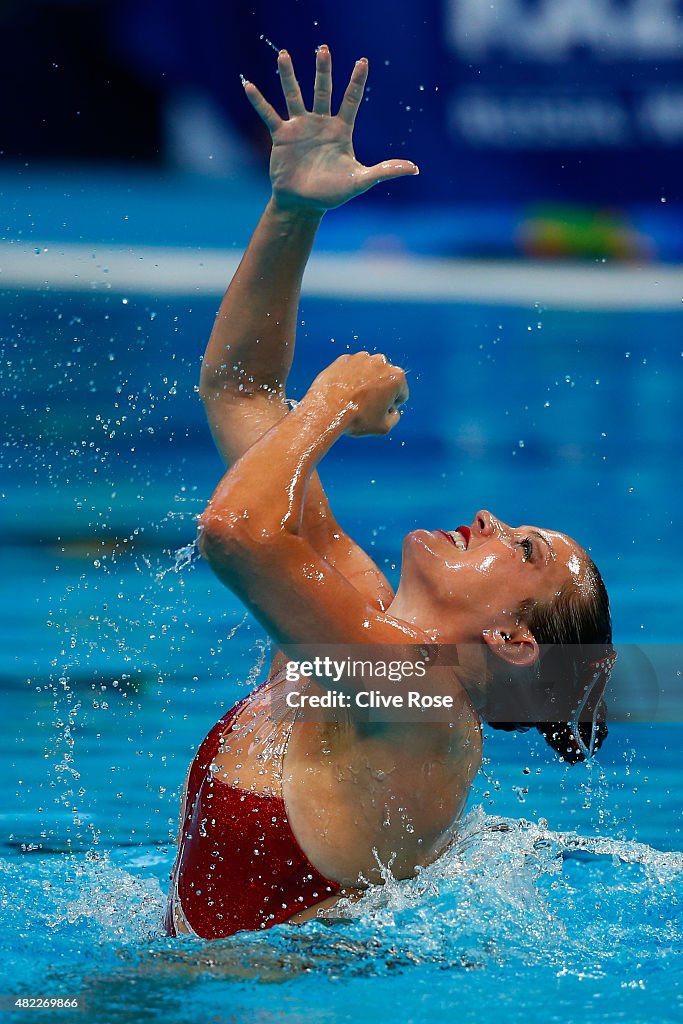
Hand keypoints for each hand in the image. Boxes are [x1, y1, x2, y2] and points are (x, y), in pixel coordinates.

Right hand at [243, 46, 418, 210]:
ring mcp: (300, 127)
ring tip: (284, 55)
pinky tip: (248, 85)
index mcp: (341, 130)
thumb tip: (414, 168)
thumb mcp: (361, 181)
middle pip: (322, 90)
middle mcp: (320, 123)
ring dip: (289, 76)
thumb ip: (385, 170)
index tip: (363, 61)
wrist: (304, 205)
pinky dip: (258, 101)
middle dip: (323, 71)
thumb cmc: (333, 193)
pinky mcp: (282, 136)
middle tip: (323, 49)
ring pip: (294, 96)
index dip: (357, 82)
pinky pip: (269, 114)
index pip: (351, 100)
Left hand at [311, 352, 408, 435]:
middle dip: (380, 391)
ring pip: (368, 372)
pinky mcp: (344, 359)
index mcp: (397, 377)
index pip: (401, 393)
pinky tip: (343, 392)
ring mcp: (361, 358)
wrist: (326, 411)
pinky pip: (351, 370)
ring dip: (365, 383)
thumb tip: (392, 410)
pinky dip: (349, 379)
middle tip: (366, 406)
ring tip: (353, 399)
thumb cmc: (357, 419)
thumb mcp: (383, 427)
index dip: (392, 405)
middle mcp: (381, 362)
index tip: (379, 412)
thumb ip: (394, 417)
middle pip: (385, 380)